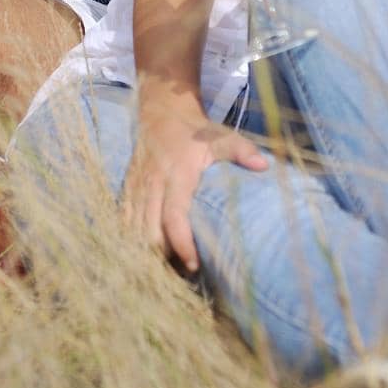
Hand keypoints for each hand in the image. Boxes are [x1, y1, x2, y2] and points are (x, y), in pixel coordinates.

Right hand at [123, 99, 267, 271]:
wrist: (160, 111)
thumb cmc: (195, 130)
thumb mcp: (220, 136)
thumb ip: (240, 150)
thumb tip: (263, 165)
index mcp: (176, 175)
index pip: (174, 216)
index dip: (181, 244)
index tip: (194, 265)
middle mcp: (152, 184)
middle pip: (149, 232)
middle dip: (162, 258)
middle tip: (182, 276)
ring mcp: (136, 188)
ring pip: (133, 231)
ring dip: (147, 253)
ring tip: (167, 272)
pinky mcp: (127, 190)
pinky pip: (124, 222)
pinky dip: (132, 241)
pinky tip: (146, 255)